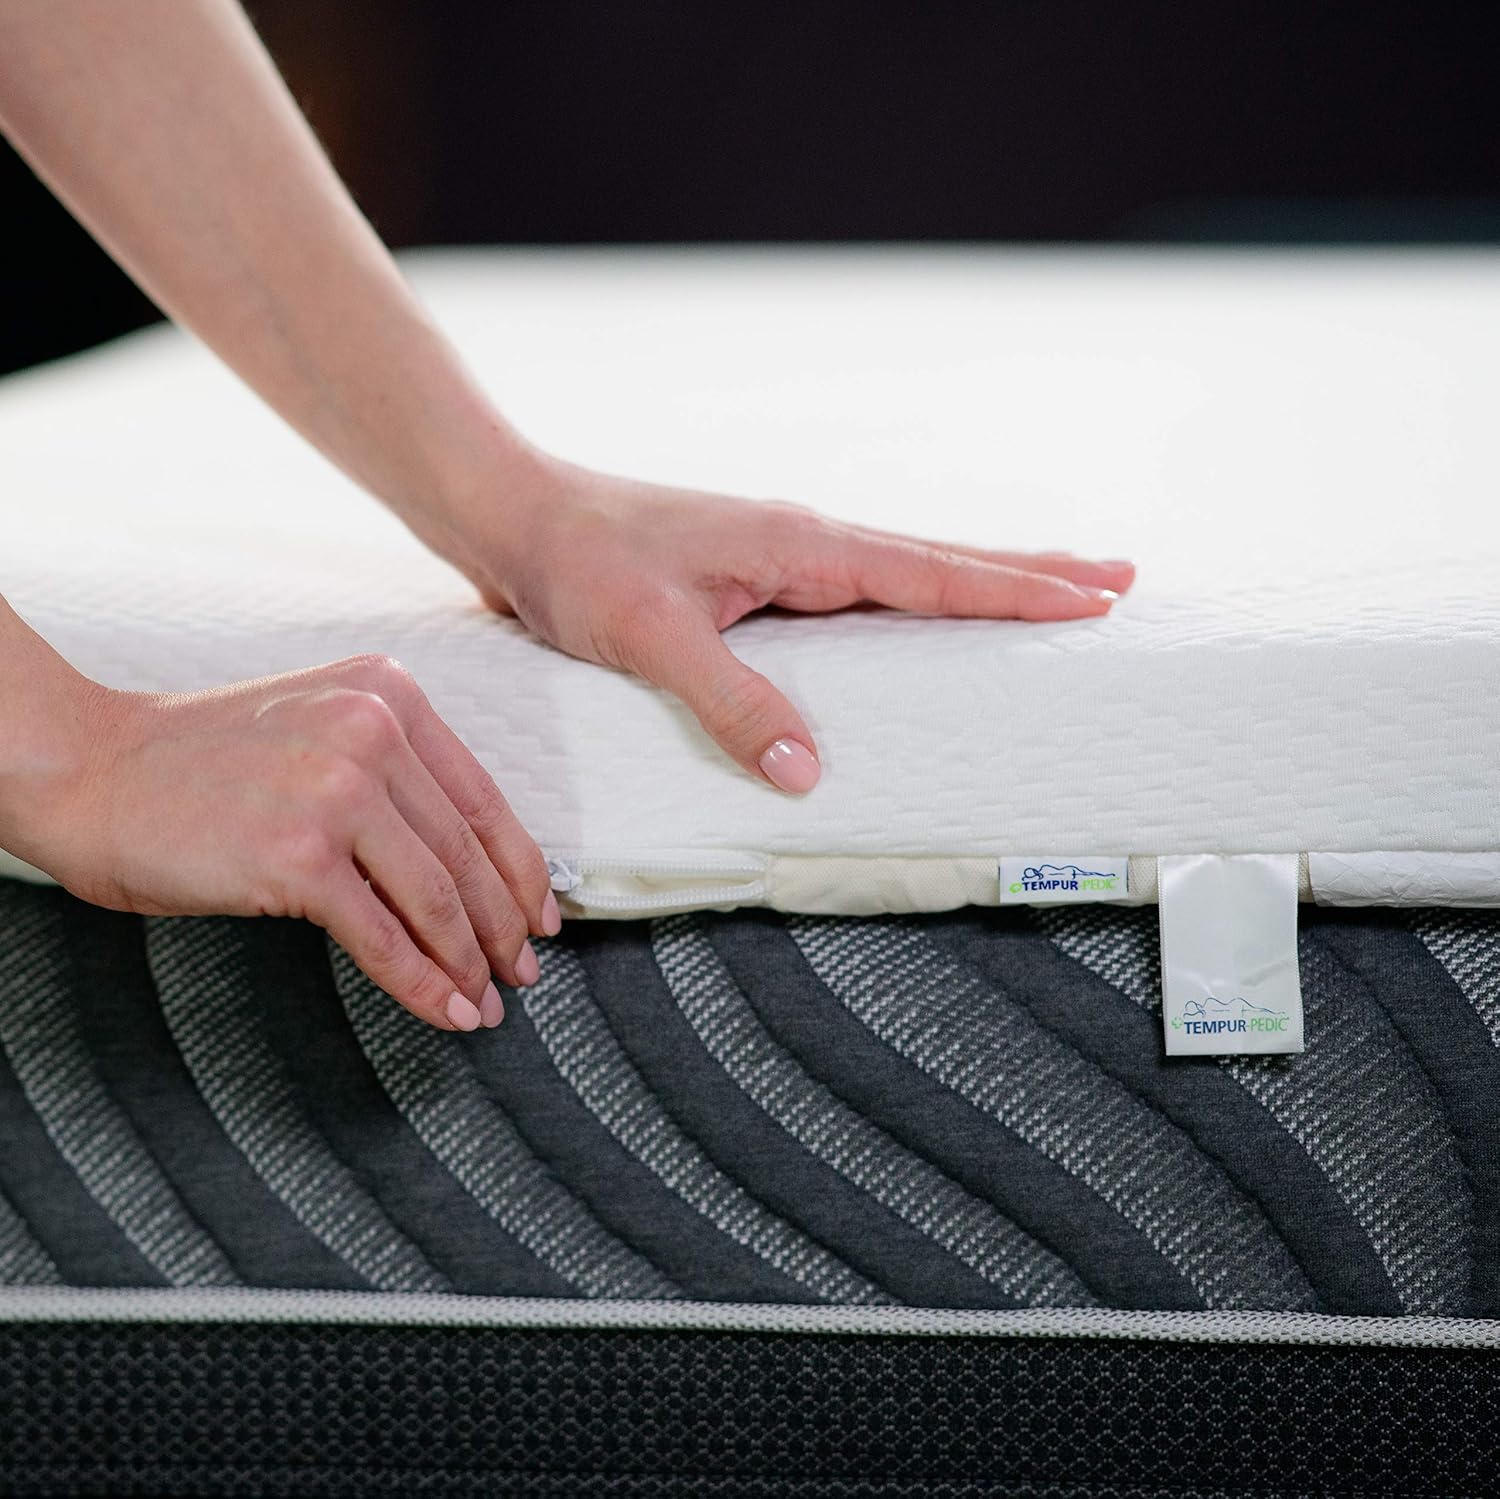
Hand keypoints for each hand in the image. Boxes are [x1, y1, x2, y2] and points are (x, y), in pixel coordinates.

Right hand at [34, 655, 555, 1031]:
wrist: (90, 769)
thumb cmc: (198, 764)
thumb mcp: (317, 731)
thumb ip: (392, 775)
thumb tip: (466, 868)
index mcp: (390, 694)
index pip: (482, 798)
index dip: (520, 869)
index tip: (542, 917)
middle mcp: (374, 729)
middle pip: (466, 853)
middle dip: (502, 926)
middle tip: (522, 974)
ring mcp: (338, 790)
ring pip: (436, 898)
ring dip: (468, 962)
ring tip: (485, 1002)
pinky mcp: (299, 855)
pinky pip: (383, 936)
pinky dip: (422, 982)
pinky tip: (447, 1010)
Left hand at [454, 454, 1134, 792]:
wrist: (516, 517)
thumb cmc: (577, 563)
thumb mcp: (651, 638)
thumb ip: (732, 701)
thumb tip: (810, 772)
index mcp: (799, 546)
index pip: (931, 575)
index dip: (1016, 592)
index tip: (1096, 598)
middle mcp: (803, 542)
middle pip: (943, 560)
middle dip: (1031, 573)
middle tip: (1117, 577)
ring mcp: (782, 555)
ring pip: (907, 571)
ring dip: (982, 579)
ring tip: (1051, 587)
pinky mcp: (754, 576)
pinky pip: (862, 590)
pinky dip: (915, 597)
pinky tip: (920, 613)